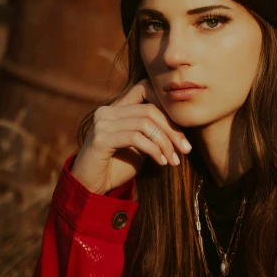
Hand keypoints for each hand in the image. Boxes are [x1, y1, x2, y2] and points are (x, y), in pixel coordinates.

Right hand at [70, 78, 191, 193]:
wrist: (91, 188)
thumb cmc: (117, 167)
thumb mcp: (139, 146)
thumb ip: (152, 132)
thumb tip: (180, 127)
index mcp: (115, 108)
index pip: (144, 88)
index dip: (165, 104)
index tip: (182, 127)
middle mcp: (106, 111)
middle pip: (150, 109)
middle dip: (172, 130)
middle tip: (186, 149)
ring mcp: (102, 123)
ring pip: (145, 124)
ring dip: (165, 143)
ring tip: (174, 160)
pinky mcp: (101, 139)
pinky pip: (136, 138)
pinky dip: (153, 150)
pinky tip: (161, 162)